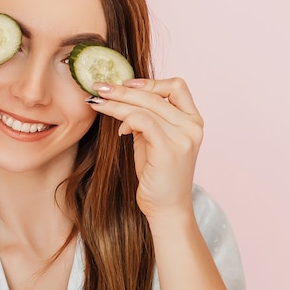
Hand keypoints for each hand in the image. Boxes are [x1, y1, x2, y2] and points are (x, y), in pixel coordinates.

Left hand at [88, 77, 203, 219]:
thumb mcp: (153, 140)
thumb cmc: (158, 175)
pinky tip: (118, 129)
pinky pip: (142, 121)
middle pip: (154, 94)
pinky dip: (125, 119)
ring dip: (116, 102)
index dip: (150, 82)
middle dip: (121, 90)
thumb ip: (146, 119)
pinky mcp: (168, 149)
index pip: (177, 86)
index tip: (126, 84)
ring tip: (96, 103)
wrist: (166, 208)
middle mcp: (191, 126)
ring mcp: (182, 137)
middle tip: (98, 87)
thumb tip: (121, 100)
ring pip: (144, 106)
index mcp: (192, 120)